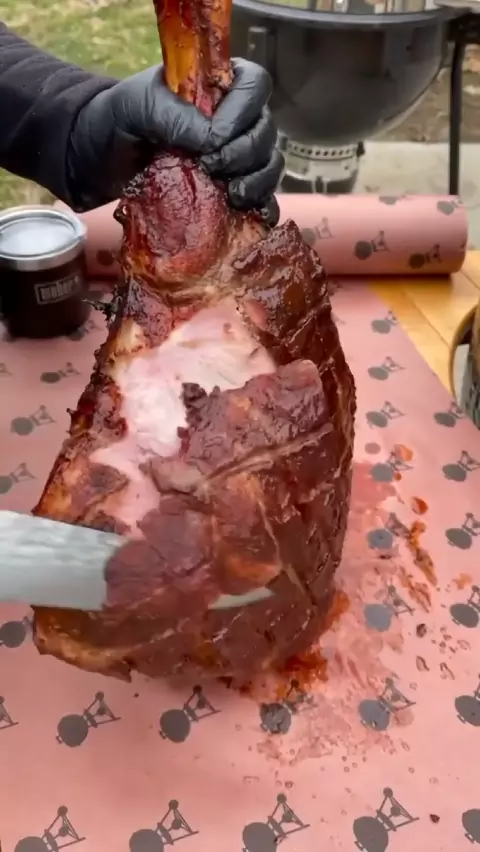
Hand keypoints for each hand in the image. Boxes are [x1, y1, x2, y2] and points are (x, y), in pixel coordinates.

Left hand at [67, 59, 283, 220]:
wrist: (97, 163)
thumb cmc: (114, 123)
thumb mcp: (135, 107)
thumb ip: (171, 114)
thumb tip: (212, 140)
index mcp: (215, 86)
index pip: (254, 87)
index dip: (242, 114)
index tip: (213, 139)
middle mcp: (233, 120)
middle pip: (266, 132)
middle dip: (245, 154)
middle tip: (211, 168)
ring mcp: (235, 158)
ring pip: (270, 165)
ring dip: (258, 182)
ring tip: (231, 195)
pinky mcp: (231, 192)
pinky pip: (264, 199)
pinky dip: (263, 208)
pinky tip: (249, 215)